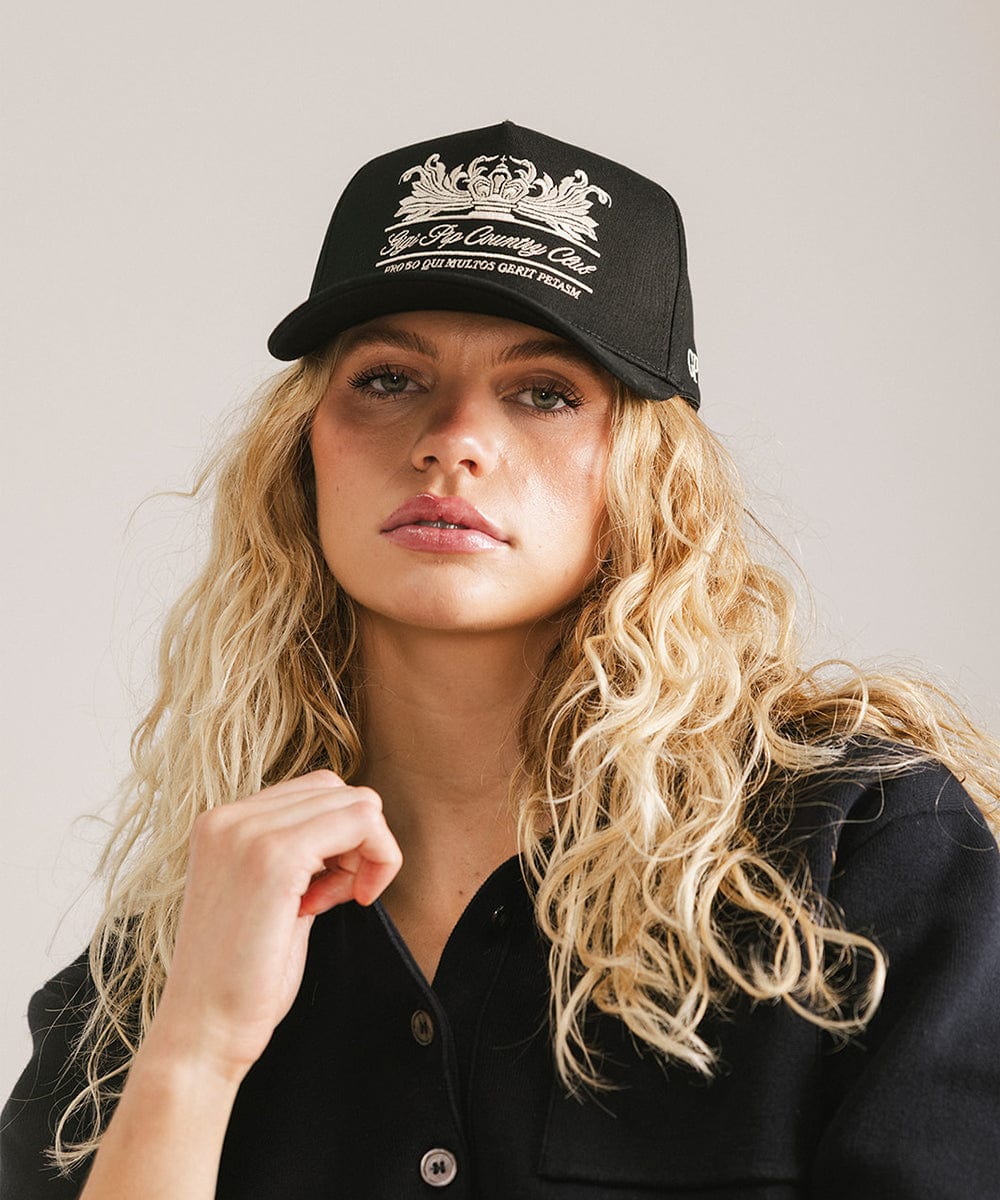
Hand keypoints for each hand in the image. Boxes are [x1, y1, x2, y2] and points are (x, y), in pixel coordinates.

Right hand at [149, 770, 401, 1080]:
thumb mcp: (270, 896)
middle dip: (358, 841)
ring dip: (367, 852)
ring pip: (358, 802)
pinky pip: (362, 822)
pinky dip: (376, 860)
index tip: (328, 888)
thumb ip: (300, 854)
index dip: (338, 838)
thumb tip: (354, 827)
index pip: (313, 791)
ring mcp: (248, 832)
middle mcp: (228, 817)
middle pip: (338, 790)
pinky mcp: (274, 857)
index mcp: (221, 822)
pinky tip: (348, 901)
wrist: (202, 1033)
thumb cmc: (242, 978)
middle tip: (342, 894)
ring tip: (336, 900)